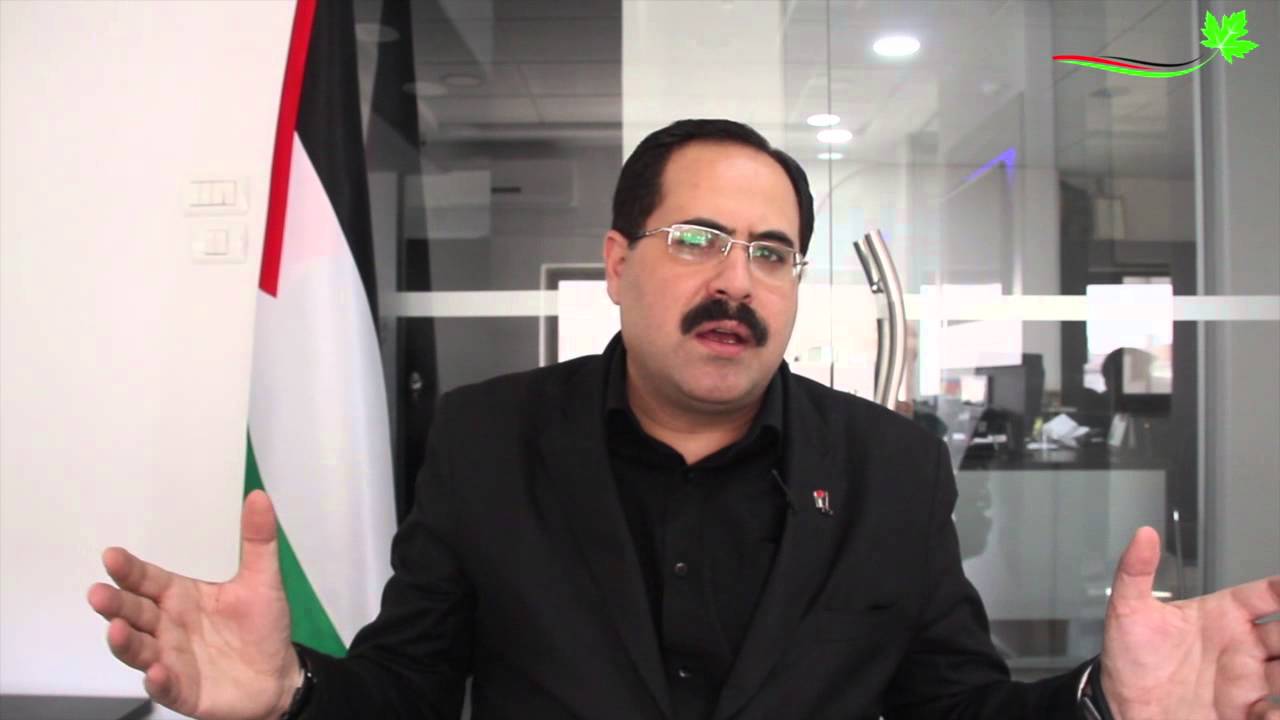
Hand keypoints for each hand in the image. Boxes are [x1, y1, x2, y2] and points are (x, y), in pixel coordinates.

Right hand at [87, 490, 300, 719]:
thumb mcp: (263, 579)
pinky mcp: (181, 689)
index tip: (112, 555)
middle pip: (134, 612)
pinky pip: (165, 686)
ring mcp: (170, 659)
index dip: (130, 570)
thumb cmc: (262, 626)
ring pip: (139, 649)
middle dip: (115, 604)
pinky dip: (157, 680)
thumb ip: (258, 540)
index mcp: (181, 596)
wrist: (277, 676)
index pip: (148, 580)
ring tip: (117, 629)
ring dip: (125, 641)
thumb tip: (259, 496)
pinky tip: (155, 672)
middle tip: (98, 593)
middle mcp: (168, 626)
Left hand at [1100, 526, 1279, 719]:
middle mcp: (1242, 645)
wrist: (1124, 705)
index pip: (1268, 594)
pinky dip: (1277, 712)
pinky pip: (1274, 711)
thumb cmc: (1130, 656)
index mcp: (1224, 614)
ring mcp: (1248, 679)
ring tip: (1277, 674)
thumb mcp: (1128, 610)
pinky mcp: (1245, 711)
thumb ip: (1135, 571)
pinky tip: (1270, 713)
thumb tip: (1143, 534)